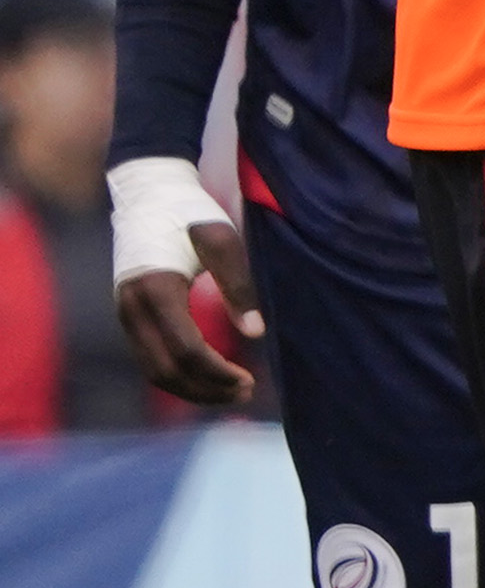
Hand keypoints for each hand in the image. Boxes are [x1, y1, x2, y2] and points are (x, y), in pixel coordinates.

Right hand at [114, 220, 261, 405]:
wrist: (147, 194)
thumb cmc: (190, 213)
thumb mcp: (221, 240)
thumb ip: (238, 285)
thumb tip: (256, 333)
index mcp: (156, 291)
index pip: (186, 349)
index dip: (217, 372)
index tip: (248, 380)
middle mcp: (133, 310)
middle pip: (165, 371)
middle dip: (205, 389)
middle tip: (244, 393)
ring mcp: (126, 315)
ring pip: (153, 370)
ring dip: (190, 388)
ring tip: (230, 391)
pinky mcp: (129, 316)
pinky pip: (149, 358)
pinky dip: (177, 375)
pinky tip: (207, 376)